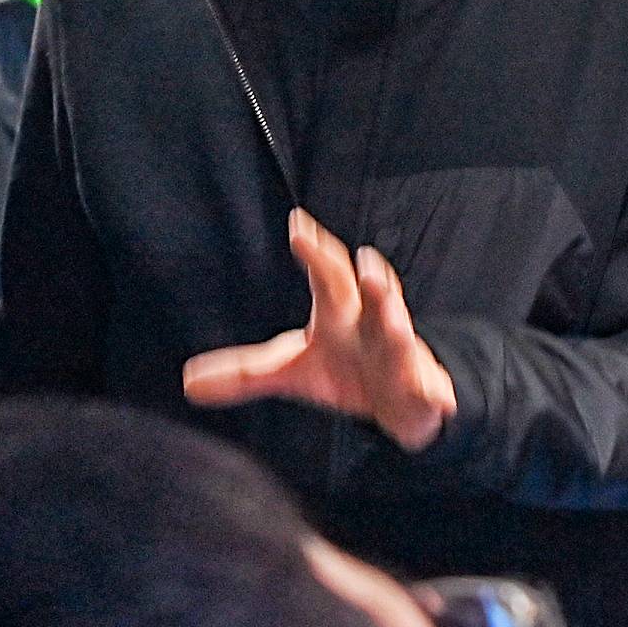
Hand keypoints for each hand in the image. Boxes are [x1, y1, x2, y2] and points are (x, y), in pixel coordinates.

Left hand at [182, 210, 456, 450]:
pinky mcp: (420, 388)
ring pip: (401, 335)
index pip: (327, 274)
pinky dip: (433, 393)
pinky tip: (439, 398)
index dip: (315, 251)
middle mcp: (372, 323)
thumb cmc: (345, 369)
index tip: (298, 227)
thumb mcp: (292, 371)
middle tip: (365, 261)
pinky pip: (429, 390)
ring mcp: (399, 354)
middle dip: (369, 279)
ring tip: (394, 318)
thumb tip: (188, 382)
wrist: (399, 399)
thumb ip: (244, 373)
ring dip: (398, 324)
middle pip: (371, 294)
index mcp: (340, 312)